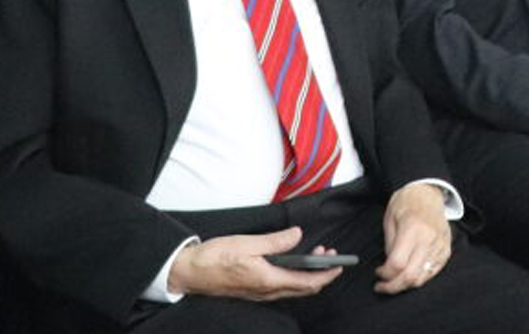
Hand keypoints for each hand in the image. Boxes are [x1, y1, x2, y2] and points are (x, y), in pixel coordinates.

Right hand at [167, 227, 342, 300]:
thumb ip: (276, 241)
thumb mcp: (248, 243)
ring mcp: (259, 292)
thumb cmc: (215, 258)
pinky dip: (293, 275)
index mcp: (268, 281)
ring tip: (315, 255)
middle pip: (303, 288)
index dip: (326, 274)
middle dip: (321, 273)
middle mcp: (266, 291)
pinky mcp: (253, 289)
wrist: (188, 272)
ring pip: (292, 288)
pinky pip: (281, 287)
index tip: (339, 265)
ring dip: (308, 274)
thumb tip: (297, 236)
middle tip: (329, 255)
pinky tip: (293, 262)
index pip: (307, 282)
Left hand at [375, 183, 451, 294]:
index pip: (397, 264)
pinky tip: (409, 273)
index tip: (378, 273)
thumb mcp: (390, 218)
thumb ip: (390, 244)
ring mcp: (439, 246)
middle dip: (393, 286)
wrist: (428, 192)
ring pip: (422, 278)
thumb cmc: (407, 202)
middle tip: (383, 285)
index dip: (385, 274)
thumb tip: (389, 266)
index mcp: (413, 229)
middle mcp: (429, 239)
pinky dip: (419, 278)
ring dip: (405, 284)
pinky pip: (432, 273)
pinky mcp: (446, 250)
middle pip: (410, 276)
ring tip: (395, 281)